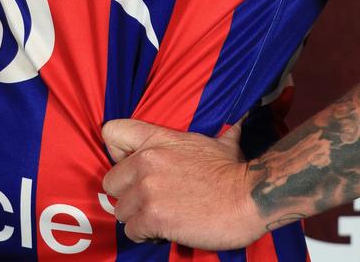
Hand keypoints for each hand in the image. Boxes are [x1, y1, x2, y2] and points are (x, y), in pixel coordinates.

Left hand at [101, 118, 261, 249]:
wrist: (247, 197)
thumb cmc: (232, 171)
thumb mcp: (216, 142)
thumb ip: (214, 133)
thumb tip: (235, 124)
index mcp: (156, 138)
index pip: (111, 132)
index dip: (116, 152)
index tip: (130, 167)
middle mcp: (146, 161)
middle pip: (111, 182)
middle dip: (127, 194)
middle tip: (146, 202)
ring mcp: (148, 189)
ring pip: (120, 210)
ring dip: (136, 218)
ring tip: (157, 219)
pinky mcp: (154, 217)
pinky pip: (132, 230)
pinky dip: (145, 234)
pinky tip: (162, 231)